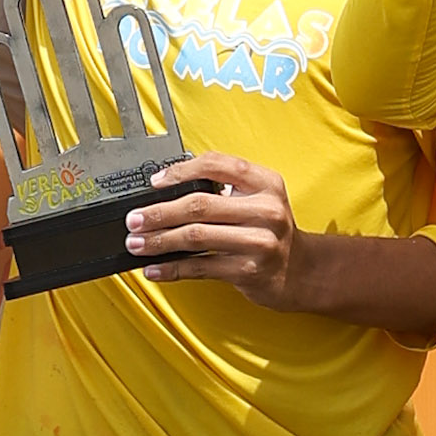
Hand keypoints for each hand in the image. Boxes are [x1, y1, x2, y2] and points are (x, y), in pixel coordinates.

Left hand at [125, 152, 316, 308]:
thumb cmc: (269, 231)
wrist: (300, 270)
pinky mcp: (248, 270)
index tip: (155, 183)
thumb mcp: (258, 198)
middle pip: (200, 205)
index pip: (216, 165)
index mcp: (265, 182)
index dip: (180, 171)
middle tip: (135, 219)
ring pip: (196, 236)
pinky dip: (172, 269)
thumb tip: (167, 190)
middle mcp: (265, 209)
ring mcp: (258, 241)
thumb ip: (224, 188)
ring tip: (138, 243)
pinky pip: (201, 267)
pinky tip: (155, 269)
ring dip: (160, 241)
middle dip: (159, 212)